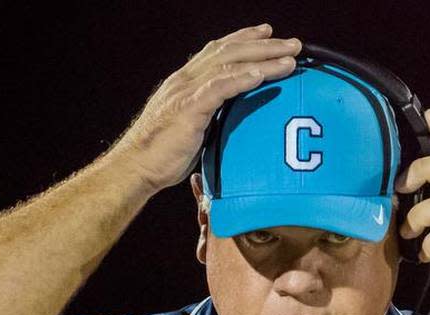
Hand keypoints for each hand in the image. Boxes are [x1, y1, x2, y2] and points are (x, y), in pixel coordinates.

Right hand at [111, 23, 302, 193]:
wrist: (136, 167)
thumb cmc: (161, 155)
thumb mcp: (190, 128)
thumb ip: (208, 117)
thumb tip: (229, 122)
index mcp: (185, 82)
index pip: (218, 51)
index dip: (244, 39)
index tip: (268, 33)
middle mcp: (185, 80)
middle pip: (230, 52)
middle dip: (264, 45)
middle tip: (293, 43)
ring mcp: (186, 92)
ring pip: (229, 65)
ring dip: (263, 59)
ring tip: (290, 58)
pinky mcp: (189, 109)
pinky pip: (219, 88)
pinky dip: (242, 79)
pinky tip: (261, 75)